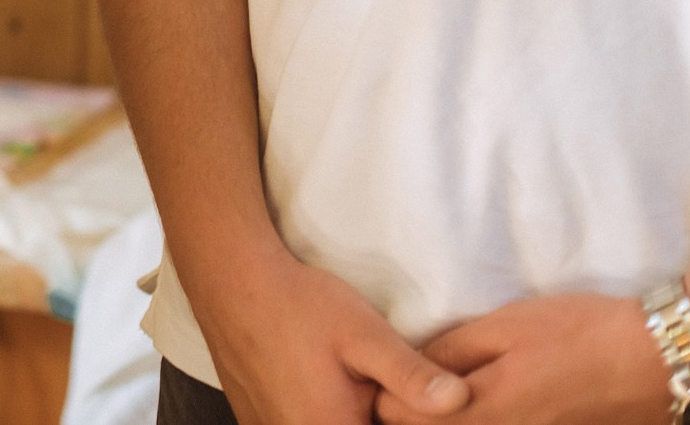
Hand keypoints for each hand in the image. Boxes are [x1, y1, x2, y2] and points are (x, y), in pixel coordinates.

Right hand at [189, 250, 467, 424]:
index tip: (390, 394)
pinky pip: (297, 423)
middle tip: (366, 379)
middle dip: (372, 413)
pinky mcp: (256, 420)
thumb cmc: (298, 305)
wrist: (229, 279)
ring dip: (344, 412)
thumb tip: (460, 402)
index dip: (395, 417)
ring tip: (347, 379)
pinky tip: (320, 381)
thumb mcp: (364, 334)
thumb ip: (412, 375)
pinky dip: (318, 411)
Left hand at [376, 292, 672, 424]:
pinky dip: (479, 421)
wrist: (652, 361)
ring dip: (444, 417)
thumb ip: (450, 351)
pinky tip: (482, 402)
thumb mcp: (503, 327)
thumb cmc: (578, 333)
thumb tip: (407, 362)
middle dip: (409, 412)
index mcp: (481, 408)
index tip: (386, 369)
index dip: (386, 390)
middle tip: (406, 382)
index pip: (398, 415)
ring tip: (444, 393)